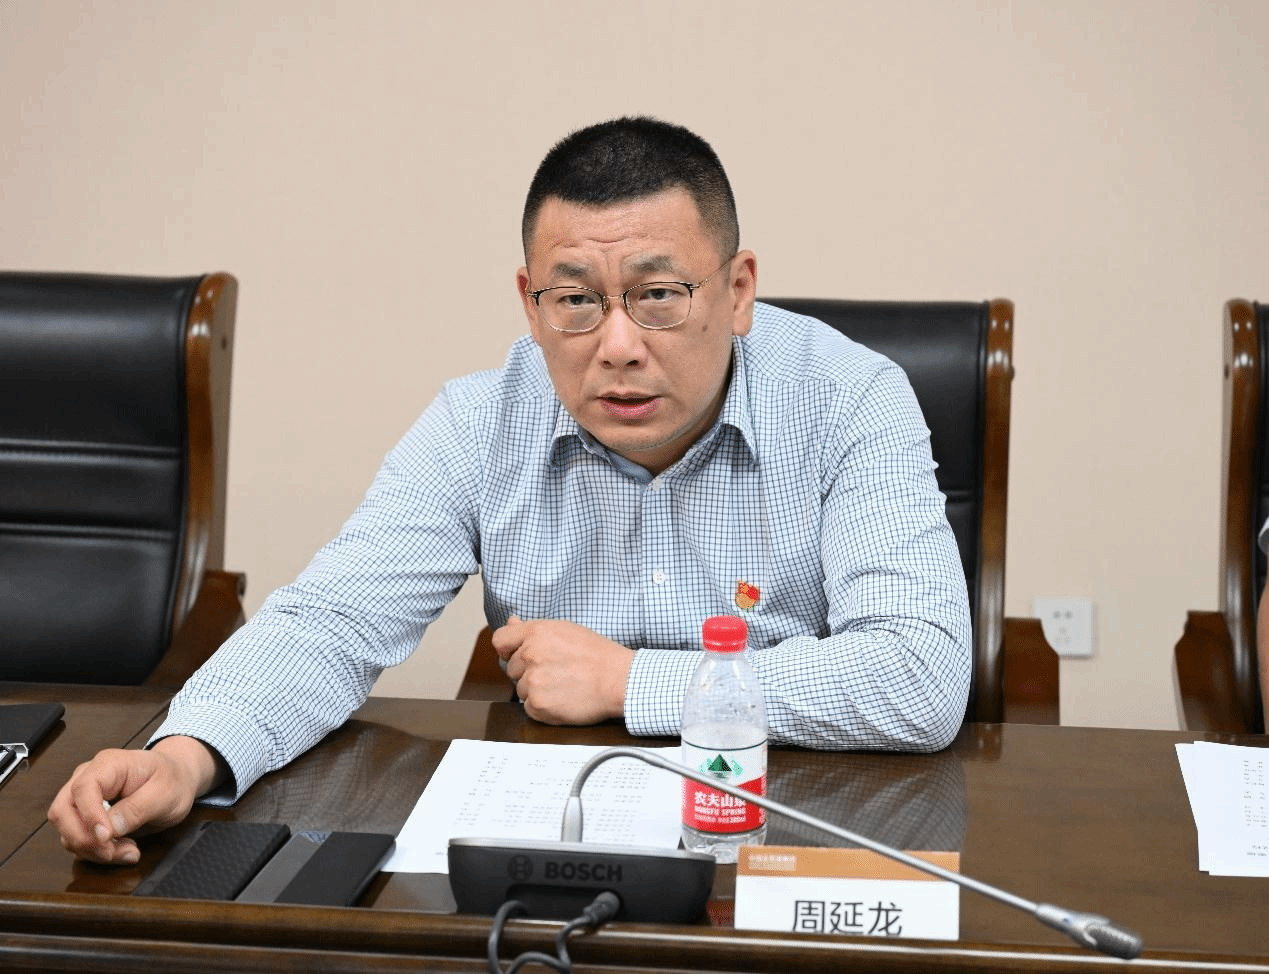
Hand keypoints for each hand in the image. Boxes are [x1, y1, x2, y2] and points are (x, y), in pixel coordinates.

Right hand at [47, 736, 223, 864]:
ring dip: (93, 850)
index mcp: (109, 765)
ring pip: (68, 831)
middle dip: (84, 839)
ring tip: (129, 851)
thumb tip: (110, 828)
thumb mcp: (165, 793)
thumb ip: (138, 808)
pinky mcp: (86, 817)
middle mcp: (88, 778)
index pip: (83, 788)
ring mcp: (83, 798)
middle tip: (113, 852)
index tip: (106, 837)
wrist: (177, 780)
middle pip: (62, 812)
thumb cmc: (172, 780)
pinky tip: (123, 851)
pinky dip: (96, 853)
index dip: (89, 816)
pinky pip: (78, 840)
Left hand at [493, 616, 632, 724]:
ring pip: (520, 689)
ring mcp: (532, 682)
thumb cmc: (597, 655)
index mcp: (536, 633)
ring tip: (563, 684)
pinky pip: (529, 708)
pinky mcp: (538, 705)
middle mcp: (530, 655)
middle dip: (528, 671)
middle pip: (511, 668)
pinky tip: (562, 698)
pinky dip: (543, 706)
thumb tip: (511, 621)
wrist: (619, 680)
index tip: (518, 655)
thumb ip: (532, 629)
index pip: (500, 641)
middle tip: (556, 671)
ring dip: (537, 690)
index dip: (508, 649)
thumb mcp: (565, 630)